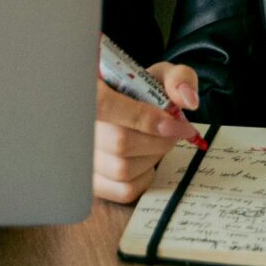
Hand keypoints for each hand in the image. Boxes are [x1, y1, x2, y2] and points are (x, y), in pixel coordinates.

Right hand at [93, 62, 199, 202]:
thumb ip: (178, 79)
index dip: (143, 118)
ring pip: (122, 169)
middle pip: (120, 142)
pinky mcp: (92, 181)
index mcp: (88, 89)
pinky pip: (123, 190)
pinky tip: (145, 159)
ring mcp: (81, 156)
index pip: (104, 105)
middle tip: (172, 131)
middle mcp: (77, 125)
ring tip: (155, 142)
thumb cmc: (141, 93)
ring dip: (152, 158)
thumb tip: (187, 101)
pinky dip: (144, 177)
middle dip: (158, 140)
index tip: (176, 124)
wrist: (125, 110)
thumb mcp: (159, 76)